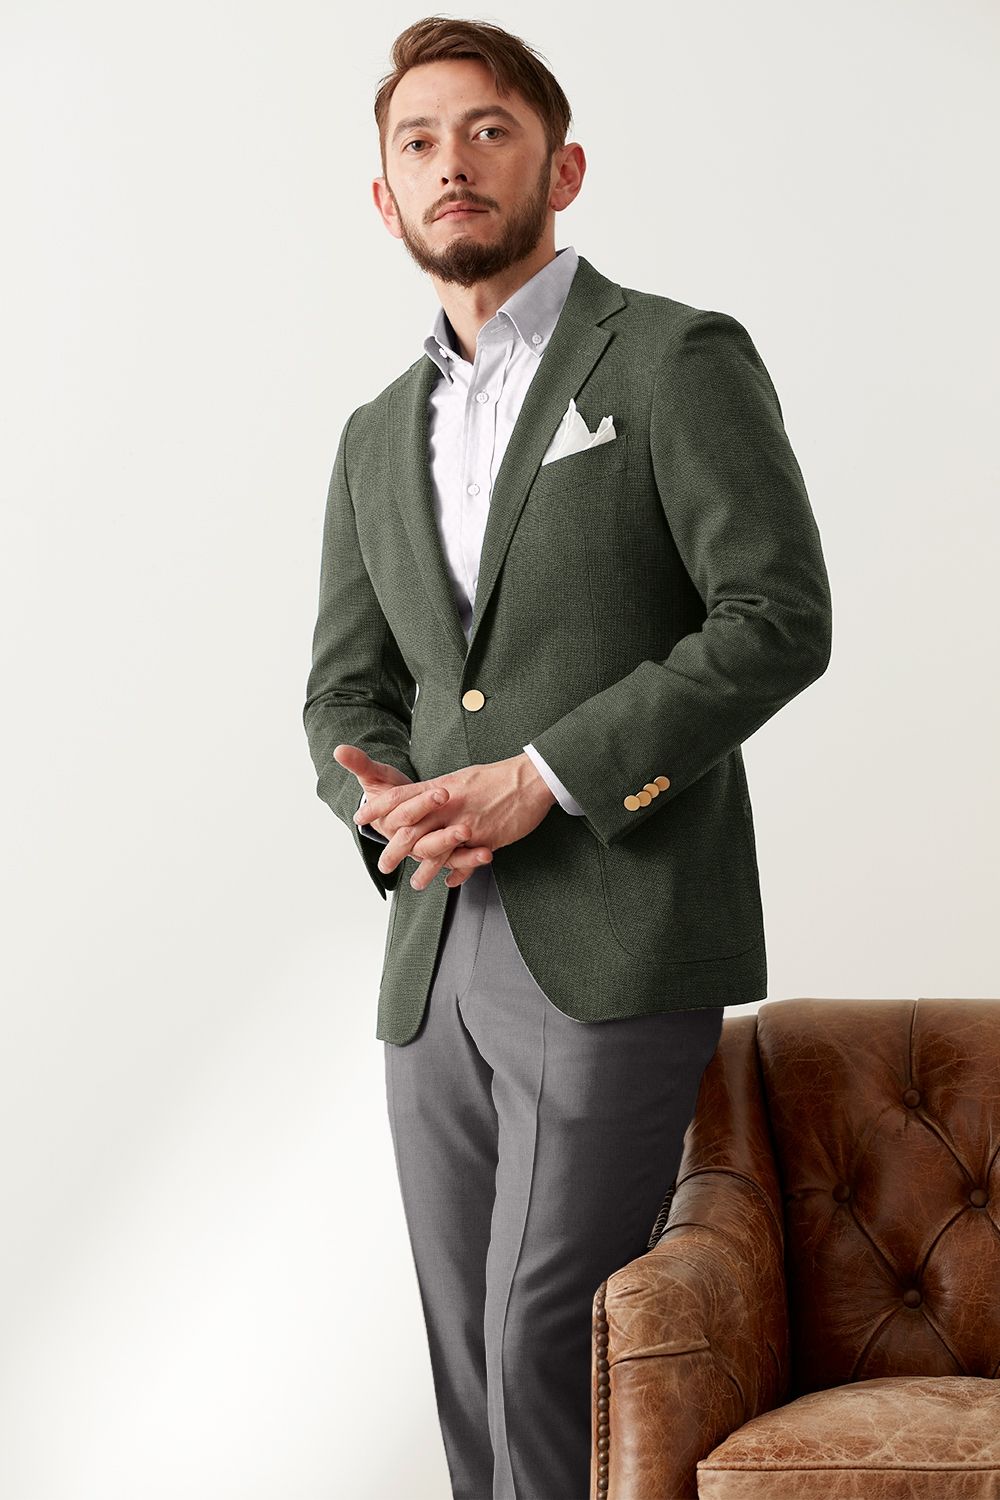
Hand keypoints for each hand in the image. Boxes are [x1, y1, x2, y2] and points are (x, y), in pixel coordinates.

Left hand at [352, 752, 556, 891]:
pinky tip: (450, 882)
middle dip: (394, 850)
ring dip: (424, 870)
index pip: (401, 797)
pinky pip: (466, 859)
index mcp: (441, 787)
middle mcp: (448, 806)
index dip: (379, 808)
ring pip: (436, 850)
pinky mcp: (485, 837)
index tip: (360, 817)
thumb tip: (429, 797)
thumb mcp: (463, 778)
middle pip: (412, 829)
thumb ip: (443, 792)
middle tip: (383, 866)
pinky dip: (458, 872)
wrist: (530, 777)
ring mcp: (466, 823)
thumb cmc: (498, 777)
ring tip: (415, 885)